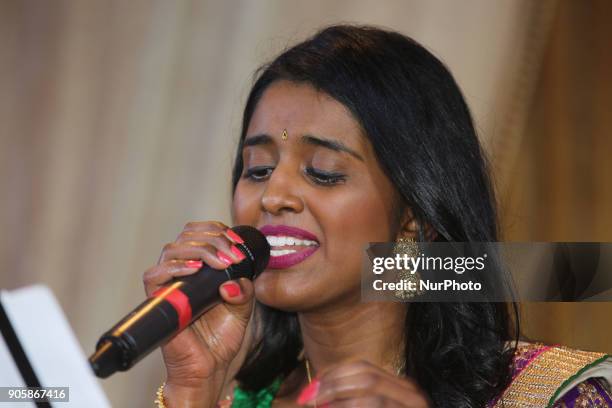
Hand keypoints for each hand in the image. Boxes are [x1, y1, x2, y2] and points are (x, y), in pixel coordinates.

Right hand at [142, 221, 255, 406]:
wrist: (209, 366)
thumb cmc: (220, 337)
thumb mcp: (244, 306)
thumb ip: (245, 288)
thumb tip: (233, 280)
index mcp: (199, 267)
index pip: (199, 233)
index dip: (217, 230)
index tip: (236, 243)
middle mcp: (181, 272)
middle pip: (186, 236)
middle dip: (213, 238)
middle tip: (232, 254)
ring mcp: (169, 285)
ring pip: (171, 249)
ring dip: (200, 249)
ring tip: (221, 262)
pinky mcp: (158, 300)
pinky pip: (154, 275)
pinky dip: (175, 267)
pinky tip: (196, 271)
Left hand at [296, 360, 429, 407]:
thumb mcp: (368, 406)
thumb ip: (348, 400)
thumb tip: (313, 392)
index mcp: (400, 388)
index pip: (362, 366)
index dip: (334, 373)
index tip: (312, 385)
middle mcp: (411, 393)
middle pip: (365, 372)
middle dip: (333, 382)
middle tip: (308, 398)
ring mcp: (413, 404)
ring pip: (370, 385)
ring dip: (338, 393)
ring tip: (318, 404)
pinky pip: (373, 402)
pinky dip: (348, 405)